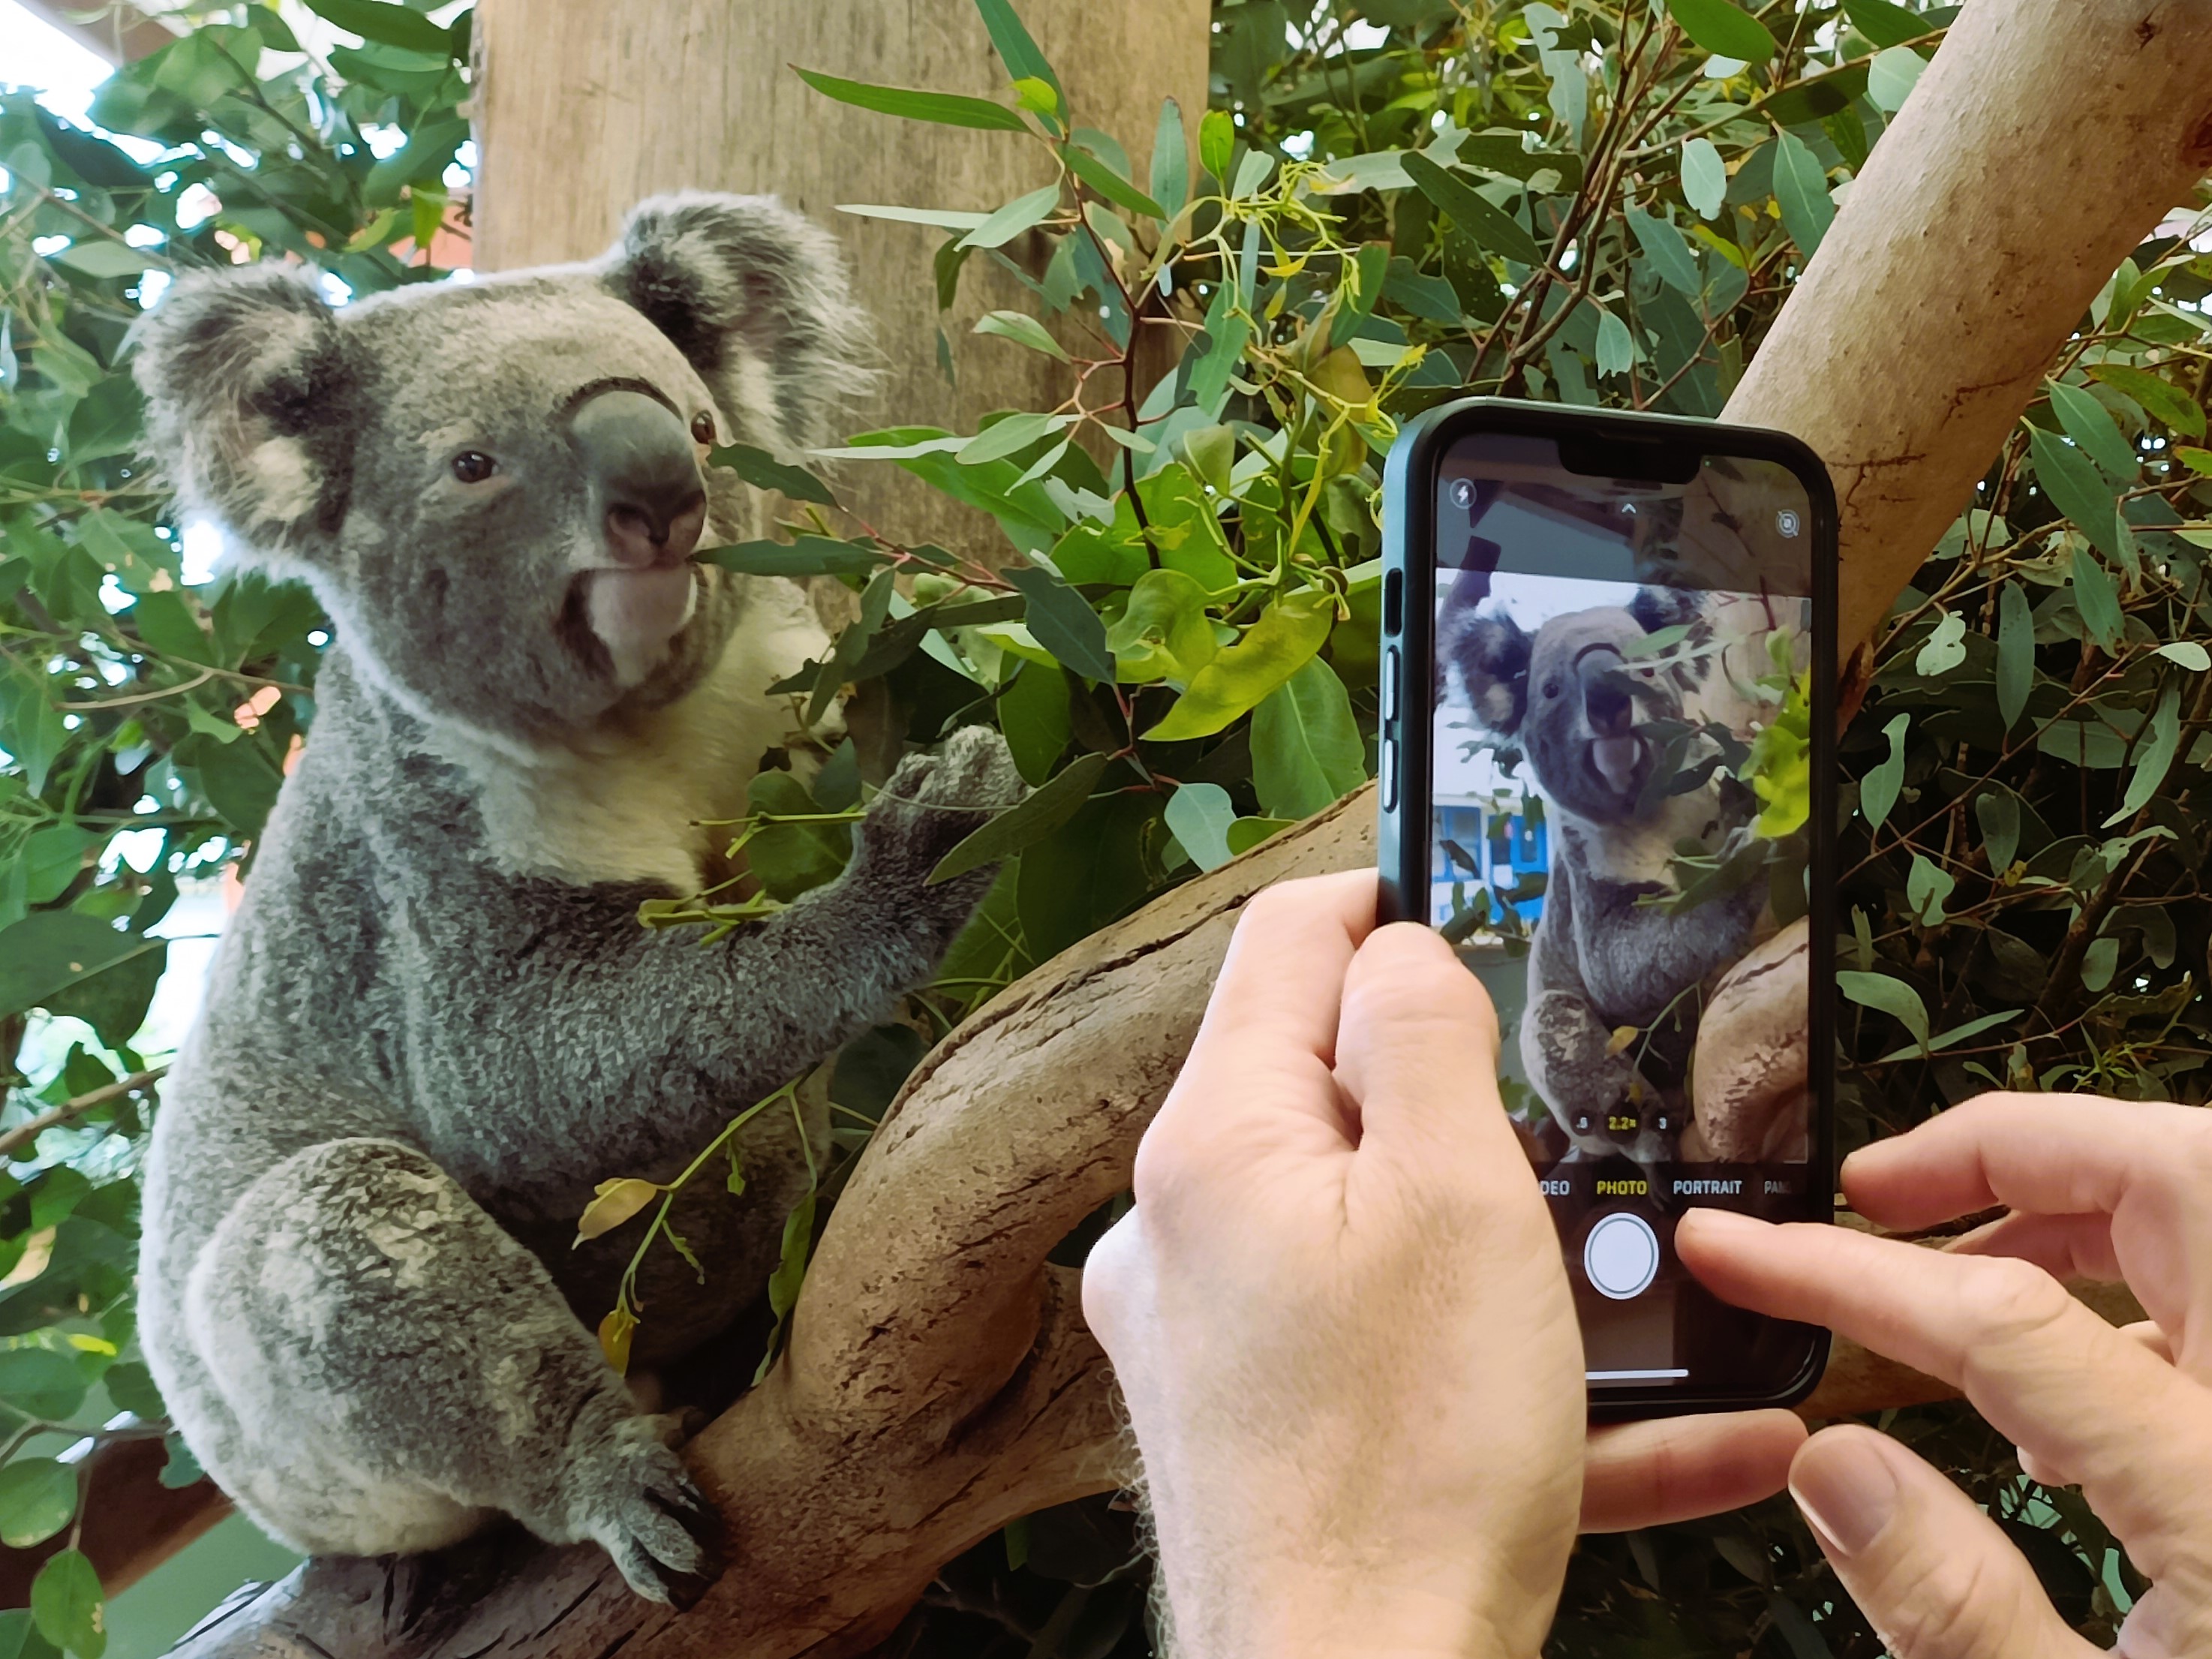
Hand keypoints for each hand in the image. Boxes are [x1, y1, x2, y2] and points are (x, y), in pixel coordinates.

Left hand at [1082, 873, 1802, 1658]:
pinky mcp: (1248, 1418)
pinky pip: (1375, 1342)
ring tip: (1592, 1285)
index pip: (1283, 946)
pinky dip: (1480, 1352)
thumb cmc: (1408, 1464)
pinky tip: (1636, 1419)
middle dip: (1447, 1097)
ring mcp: (1206, 1331)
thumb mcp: (1458, 1196)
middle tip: (1548, 1142)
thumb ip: (1425, 1034)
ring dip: (1487, 1236)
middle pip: (1323, 1084)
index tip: (1468, 906)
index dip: (1384, 904)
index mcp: (1215, 1143)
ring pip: (1364, 1221)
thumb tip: (1396, 943)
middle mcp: (1182, 1226)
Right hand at [1679, 1092, 2211, 1657]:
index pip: (2001, 1319)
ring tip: (1957, 1247)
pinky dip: (2141, 1287)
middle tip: (1880, 1190)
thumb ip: (1954, 1607)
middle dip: (2014, 1149)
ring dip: (2083, 1202)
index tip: (1744, 1257)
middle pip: (2177, 1179)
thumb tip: (1832, 1465)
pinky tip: (2063, 1372)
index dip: (1843, 1273)